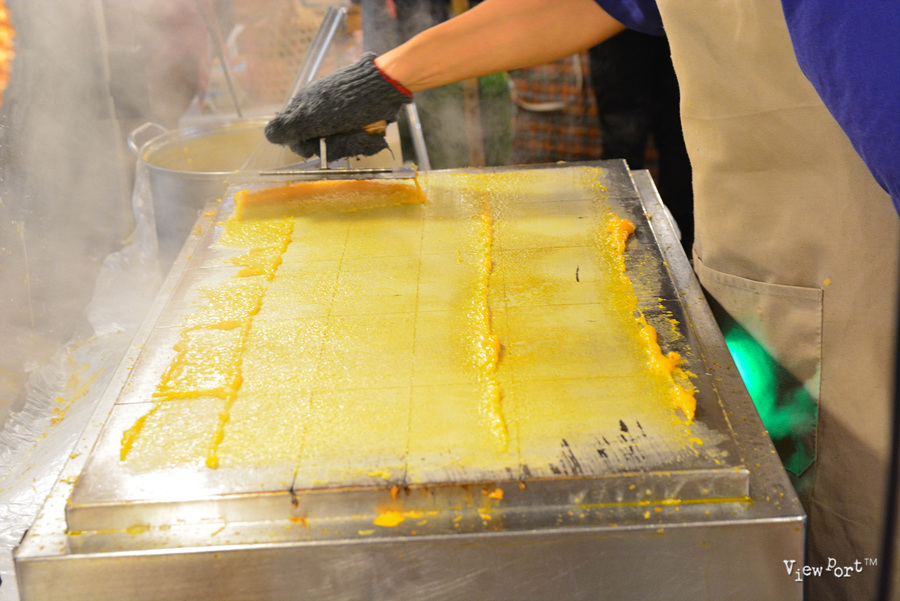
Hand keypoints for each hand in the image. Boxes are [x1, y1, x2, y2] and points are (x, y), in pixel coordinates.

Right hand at [265, 53, 411, 159]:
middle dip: (335, 146)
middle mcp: (320, 114)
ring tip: (362, 133)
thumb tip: (269, 135)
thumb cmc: (347, 102)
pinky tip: (370, 134)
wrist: (385, 87)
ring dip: (352, 144)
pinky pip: (358, 141)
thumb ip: (289, 127)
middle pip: (321, 146)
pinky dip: (365, 141)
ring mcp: (341, 119)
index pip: (296, 140)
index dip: (306, 147)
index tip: (316, 145)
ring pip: (341, 147)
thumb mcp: (313, 116)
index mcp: (304, 109)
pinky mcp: (359, 122)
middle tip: (344, 135)